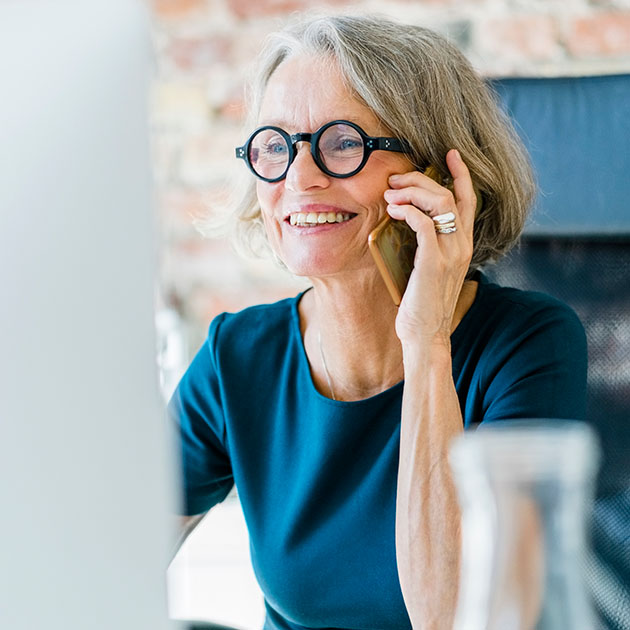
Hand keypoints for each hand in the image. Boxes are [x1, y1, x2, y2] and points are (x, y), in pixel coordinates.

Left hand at [383, 149, 475, 348]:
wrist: (426, 334)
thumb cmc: (423, 304)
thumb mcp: (430, 269)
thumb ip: (429, 246)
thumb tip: (410, 223)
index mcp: (464, 244)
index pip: (469, 200)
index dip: (462, 174)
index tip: (450, 154)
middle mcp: (462, 245)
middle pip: (450, 194)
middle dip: (421, 179)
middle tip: (395, 180)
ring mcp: (451, 253)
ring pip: (439, 203)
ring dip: (411, 191)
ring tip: (390, 194)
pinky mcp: (434, 261)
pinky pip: (423, 223)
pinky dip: (407, 210)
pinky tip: (392, 211)